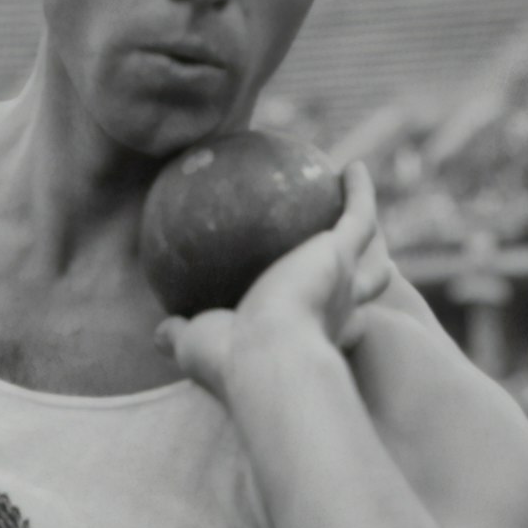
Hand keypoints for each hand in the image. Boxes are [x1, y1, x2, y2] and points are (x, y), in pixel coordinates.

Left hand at [153, 161, 391, 399]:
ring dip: (364, 215)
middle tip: (340, 239)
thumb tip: (159, 332)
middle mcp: (338, 310)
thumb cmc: (233, 361)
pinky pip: (358, 214)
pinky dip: (359, 191)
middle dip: (362, 264)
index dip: (332, 311)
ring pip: (367, 243)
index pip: (331, 322)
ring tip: (353, 187)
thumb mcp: (198, 348)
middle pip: (363, 282)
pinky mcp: (342, 253)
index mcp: (312, 335)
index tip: (315, 291)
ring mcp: (345, 280)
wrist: (266, 358)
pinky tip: (352, 167)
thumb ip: (183, 335)